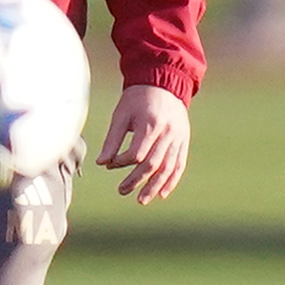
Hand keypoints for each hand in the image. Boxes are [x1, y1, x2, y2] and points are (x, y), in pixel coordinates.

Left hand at [97, 84, 190, 204]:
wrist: (164, 83)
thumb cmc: (137, 99)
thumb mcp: (121, 115)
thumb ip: (112, 140)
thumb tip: (101, 163)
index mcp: (151, 124)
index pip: (137, 153)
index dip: (122, 162)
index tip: (110, 163)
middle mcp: (168, 133)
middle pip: (153, 164)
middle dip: (136, 180)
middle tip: (121, 191)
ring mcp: (178, 138)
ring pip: (168, 168)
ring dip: (155, 187)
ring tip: (141, 200)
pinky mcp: (184, 141)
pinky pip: (179, 165)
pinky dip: (171, 181)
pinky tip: (162, 194)